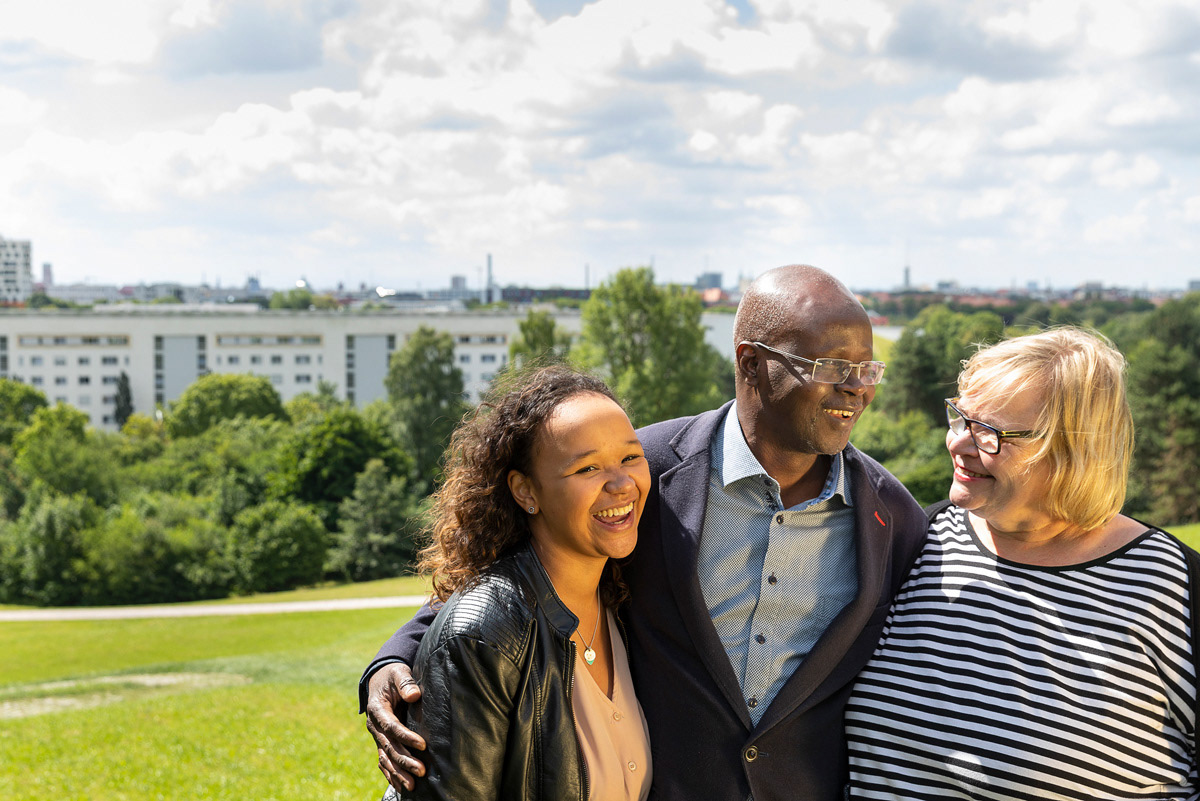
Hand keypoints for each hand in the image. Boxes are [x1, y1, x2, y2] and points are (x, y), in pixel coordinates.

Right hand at [366, 663, 426, 791]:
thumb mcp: (398, 673)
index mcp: (377, 709)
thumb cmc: (393, 675)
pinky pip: (383, 760)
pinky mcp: (381, 741)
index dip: (406, 736)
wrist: (380, 679)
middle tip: (422, 771)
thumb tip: (414, 695)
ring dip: (398, 772)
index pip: (391, 726)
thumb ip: (405, 683)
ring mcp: (376, 735)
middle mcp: (374, 725)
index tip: (423, 745)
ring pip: (385, 757)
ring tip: (413, 785)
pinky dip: (390, 774)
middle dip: (405, 760)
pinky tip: (400, 786)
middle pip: (389, 746)